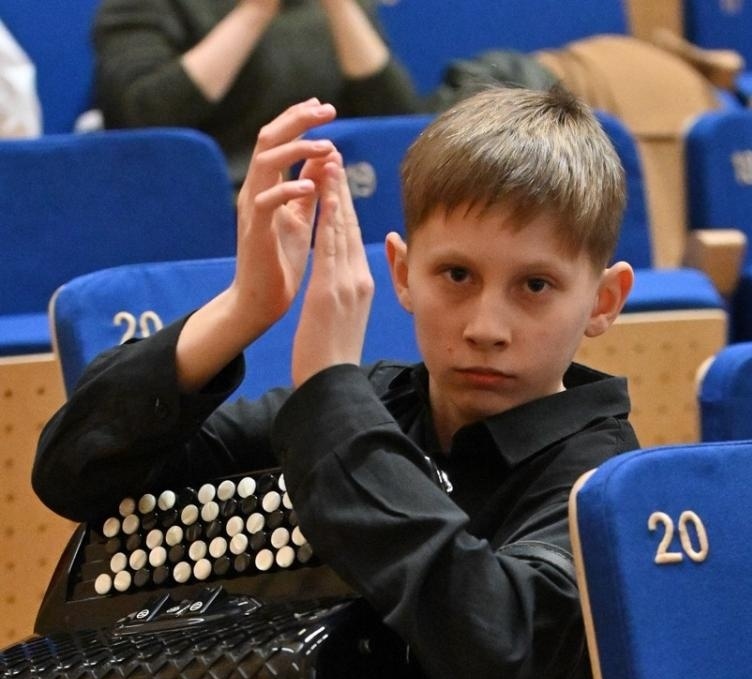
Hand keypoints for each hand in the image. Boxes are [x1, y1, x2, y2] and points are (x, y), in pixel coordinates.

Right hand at [230, 98, 338, 339]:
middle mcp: (255, 191)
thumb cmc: (280, 263)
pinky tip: (311, 187)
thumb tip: (327, 157)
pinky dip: (288, 190)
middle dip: (297, 120)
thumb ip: (310, 188)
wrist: (260, 302)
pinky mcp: (254, 232)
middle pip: (268, 138)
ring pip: (265, 163)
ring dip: (297, 150)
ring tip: (326, 147)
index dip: (300, 119)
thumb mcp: (300, 217)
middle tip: (327, 111)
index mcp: (267, 186)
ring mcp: (252, 210)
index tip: (326, 108)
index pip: (279, 139)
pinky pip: (266, 202)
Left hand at [291, 158, 374, 386]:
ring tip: (330, 160)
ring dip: (336, 192)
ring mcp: (348, 284)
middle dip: (343, 190)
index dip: (346, 208)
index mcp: (361, 288)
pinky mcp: (331, 291)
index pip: (353, 240)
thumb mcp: (341, 324)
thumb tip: (343, 291)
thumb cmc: (330, 361)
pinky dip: (329, 217)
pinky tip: (326, 193)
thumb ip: (344, 300)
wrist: (331, 385)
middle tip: (336, 156)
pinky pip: (330, 246)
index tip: (339, 182)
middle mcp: (359, 281)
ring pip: (342, 229)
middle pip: (351, 227)